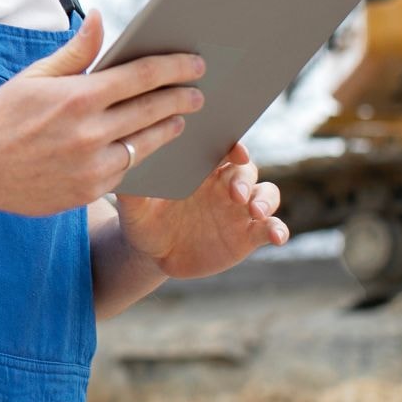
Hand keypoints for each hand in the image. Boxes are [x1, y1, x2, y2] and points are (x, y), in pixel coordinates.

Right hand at [0, 10, 204, 217]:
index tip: (194, 64)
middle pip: (153, 110)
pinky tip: (146, 145)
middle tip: (199, 92)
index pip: (141, 76)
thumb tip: (100, 18)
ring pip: (147, 143)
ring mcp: (92, 166)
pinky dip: (140, 155)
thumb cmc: (2, 117)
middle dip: (182, 98)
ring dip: (168, 128)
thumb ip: (76, 51)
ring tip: (180, 119)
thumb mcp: (35, 77)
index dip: (174, 68)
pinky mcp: (89, 191)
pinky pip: (127, 170)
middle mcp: (89, 132)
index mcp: (78, 97)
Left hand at [113, 141, 288, 278]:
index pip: (222, 148)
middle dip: (244, 177)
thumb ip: (131, 189)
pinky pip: (270, 227)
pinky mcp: (247, 235)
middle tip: (234, 192)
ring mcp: (239, 209)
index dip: (233, 146)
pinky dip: (278, 229)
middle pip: (246, 169)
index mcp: (200, 168)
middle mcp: (224, 183)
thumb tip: (122, 164)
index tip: (235, 151)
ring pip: (266, 193)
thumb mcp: (133, 207)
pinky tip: (277, 236)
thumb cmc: (142, 220)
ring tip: (255, 211)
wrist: (152, 255)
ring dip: (265, 199)